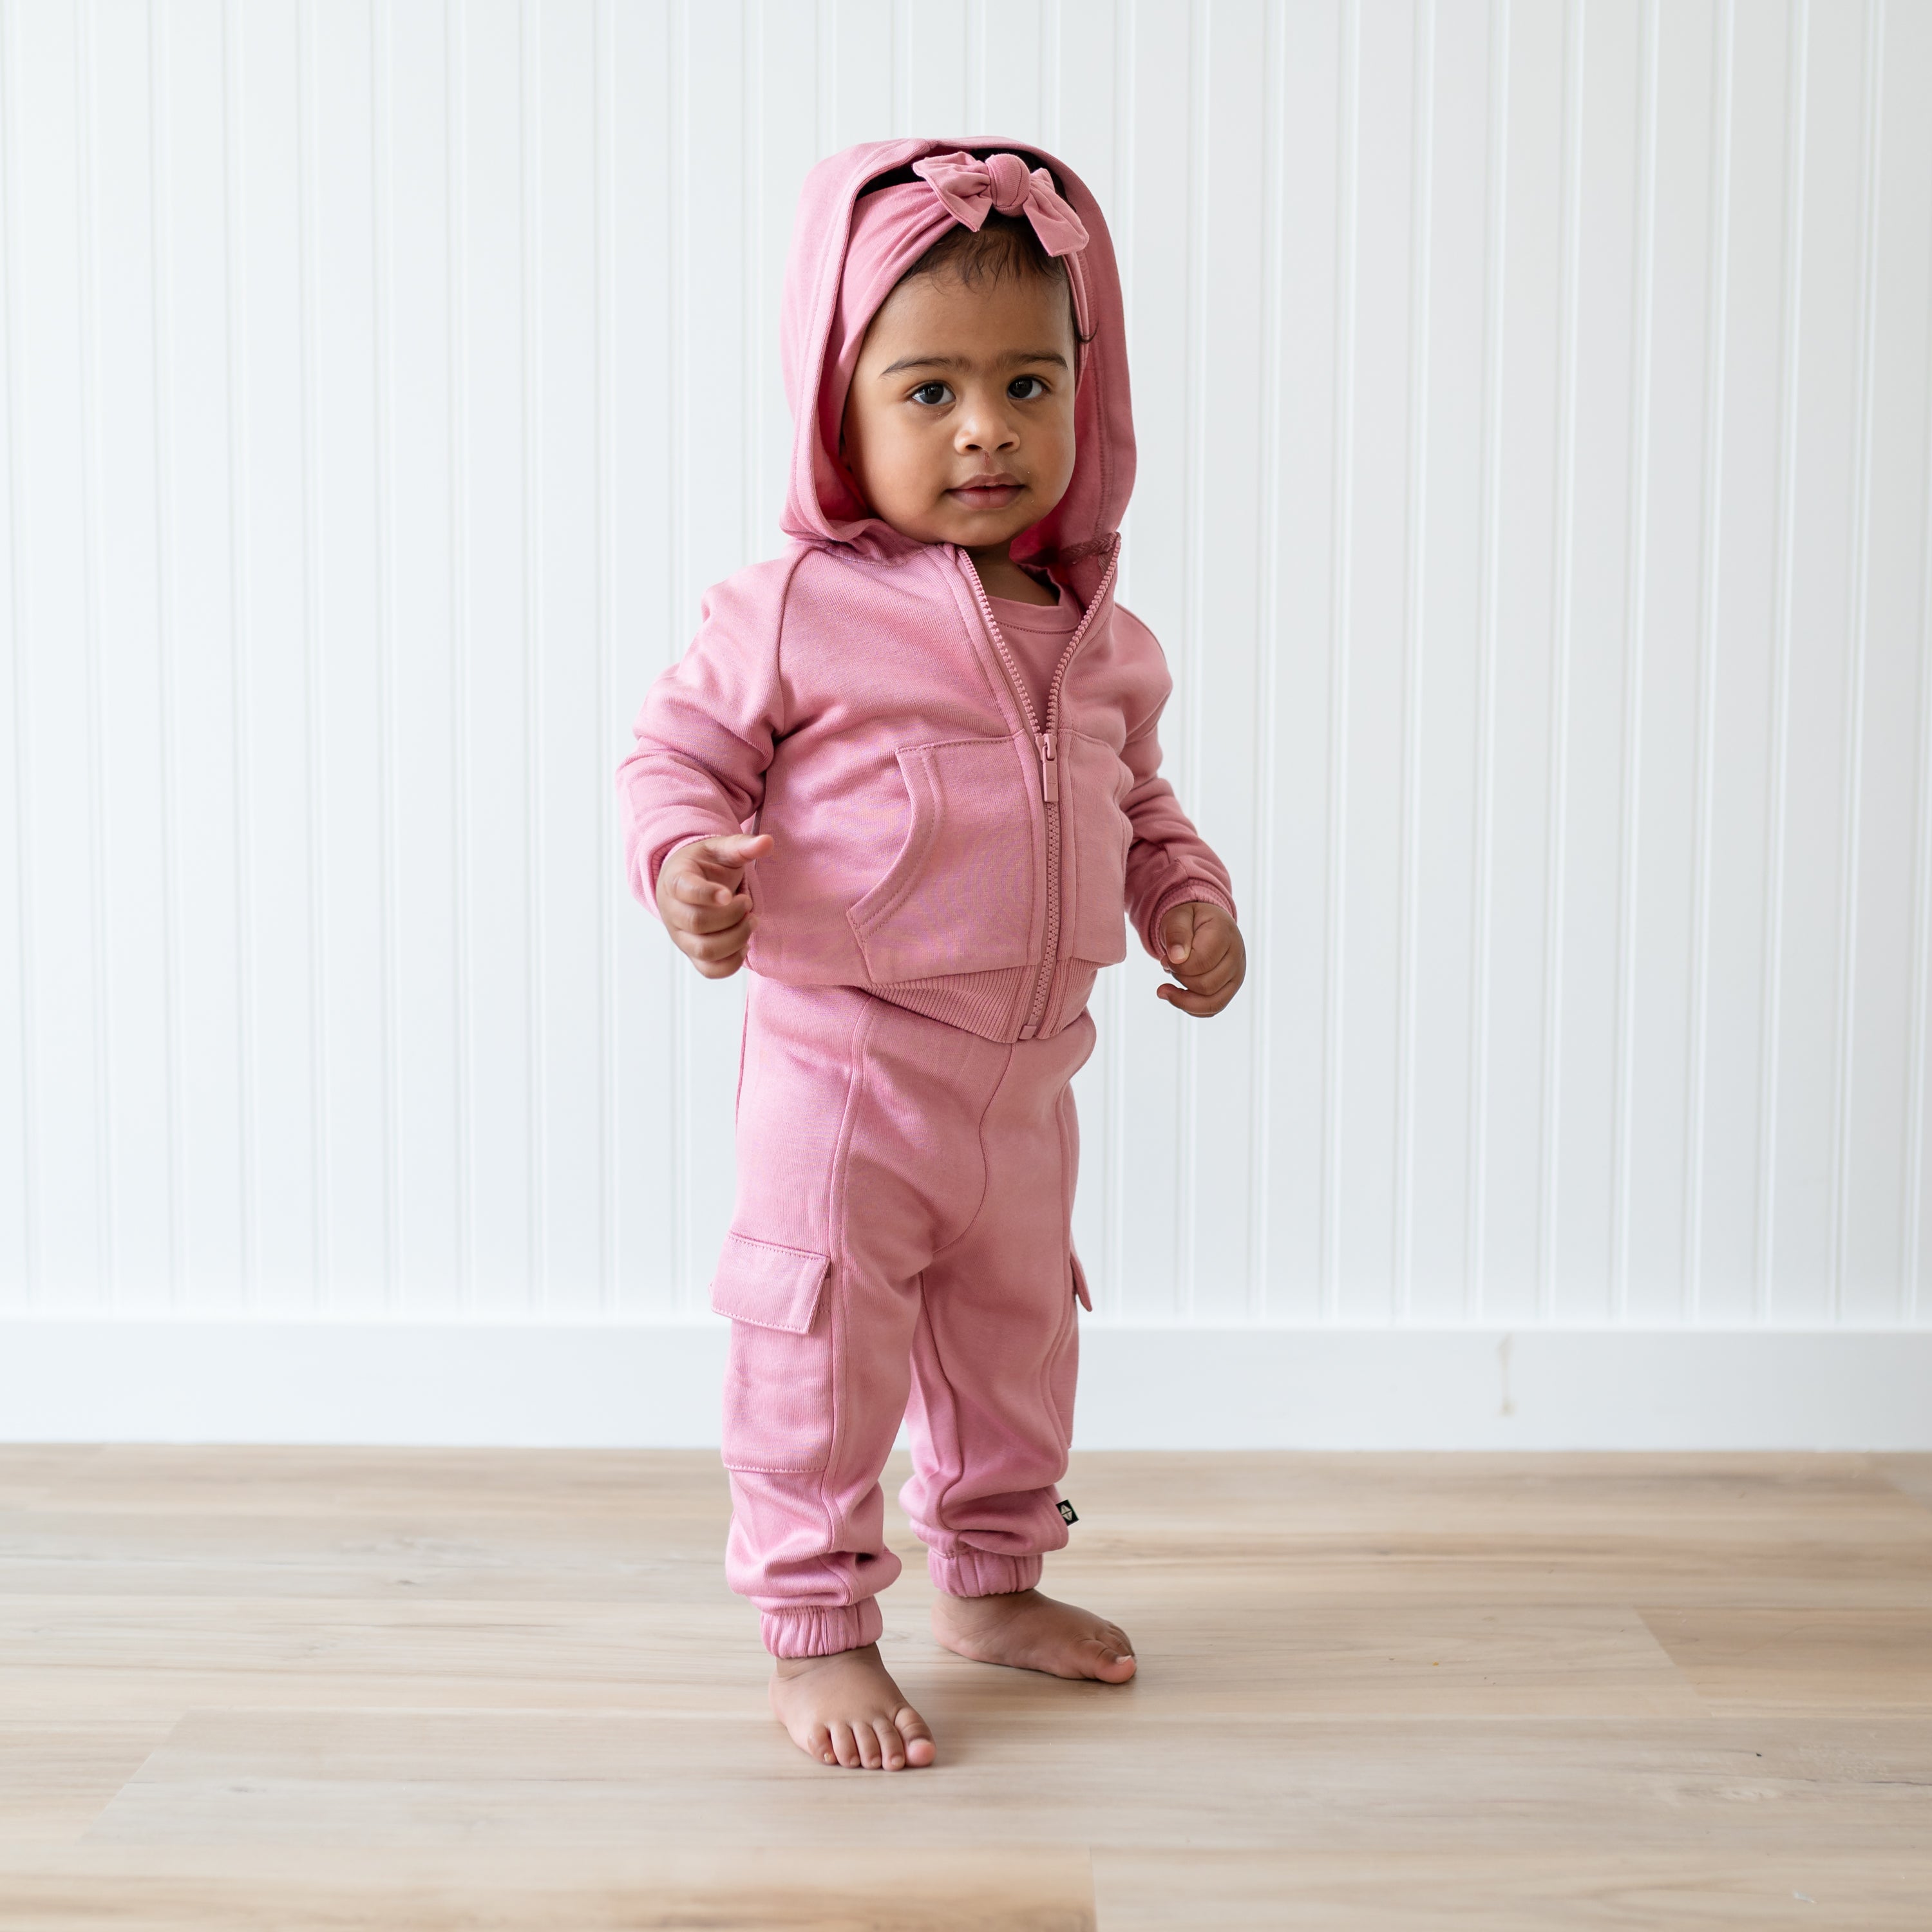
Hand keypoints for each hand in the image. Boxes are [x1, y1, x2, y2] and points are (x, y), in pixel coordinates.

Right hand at [656, 833, 773, 978]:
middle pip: (697, 923)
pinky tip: (744, 943)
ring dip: (737, 938)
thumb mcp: (721, 849)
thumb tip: (767, 842)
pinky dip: (733, 962)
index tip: (730, 894)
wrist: (689, 883)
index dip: (707, 894)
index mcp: (676, 880)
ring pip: (705, 950)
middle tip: (747, 903)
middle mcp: (672, 911)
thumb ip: (742, 845)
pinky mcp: (693, 954)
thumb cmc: (705, 865)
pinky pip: (710, 970)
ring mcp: (681, 937)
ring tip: (751, 921)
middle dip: (732, 915)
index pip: (684, 890)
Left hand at [1155, 901, 1244, 1016]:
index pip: (1202, 962)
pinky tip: (1177, 996)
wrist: (1205, 923)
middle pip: (1206, 986)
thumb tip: (1176, 958)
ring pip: (1212, 1003)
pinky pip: (1213, 1009)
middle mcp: (1237, 956)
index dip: (1178, 966)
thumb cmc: (1191, 920)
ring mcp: (1237, 975)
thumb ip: (1176, 934)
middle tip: (1168, 966)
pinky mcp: (1231, 988)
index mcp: (1225, 934)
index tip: (1165, 958)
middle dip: (1180, 980)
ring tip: (1166, 988)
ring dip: (1183, 998)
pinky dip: (1191, 1008)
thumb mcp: (1178, 917)